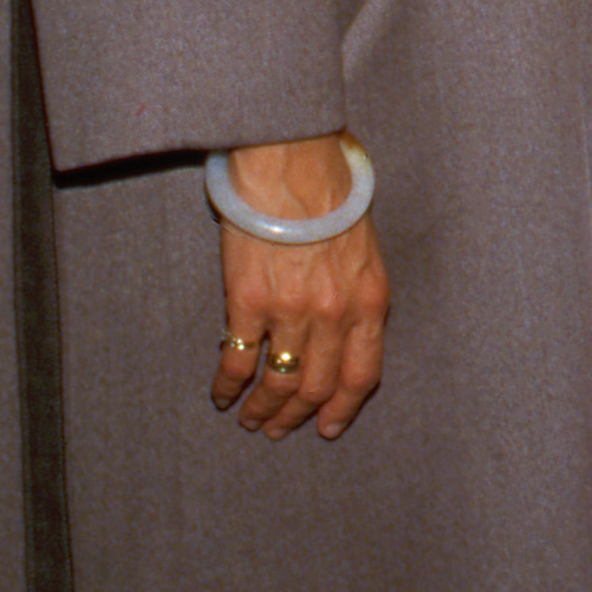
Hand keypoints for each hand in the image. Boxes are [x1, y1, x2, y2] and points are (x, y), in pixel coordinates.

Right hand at [211, 134, 388, 439]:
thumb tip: (341, 335)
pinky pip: (237, 359)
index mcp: (369, 301)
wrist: (293, 162)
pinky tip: (221, 395)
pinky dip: (228, 385)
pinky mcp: (248, 302)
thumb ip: (356, 294)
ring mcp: (291, 311)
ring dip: (263, 409)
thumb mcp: (364, 249)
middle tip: (279, 429)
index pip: (362, 374)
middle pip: (316, 386)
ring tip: (250, 419)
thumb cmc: (331, 196)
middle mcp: (334, 314)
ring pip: (278, 382)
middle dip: (297, 416)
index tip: (327, 427)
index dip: (343, 407)